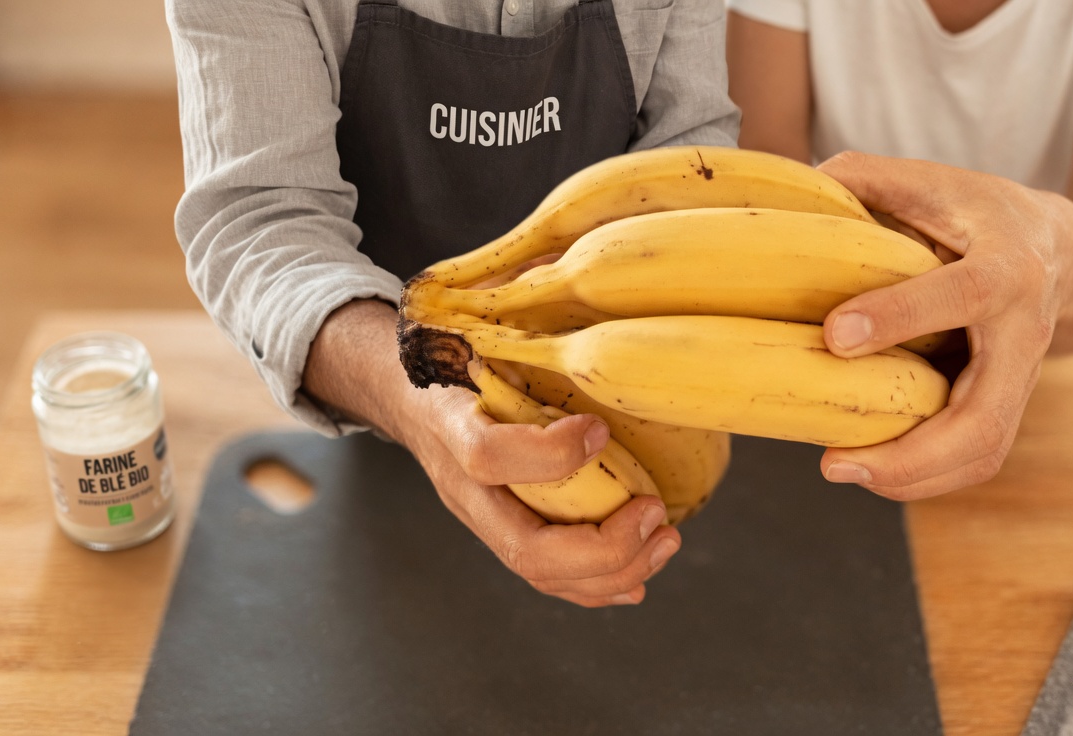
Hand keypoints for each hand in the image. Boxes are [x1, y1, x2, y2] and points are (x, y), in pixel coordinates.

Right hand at [303, 299, 679, 606]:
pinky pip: (550, 578)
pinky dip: (599, 586)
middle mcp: (463, 488)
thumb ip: (517, 298)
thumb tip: (583, 265)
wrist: (406, 396)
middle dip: (603, 546)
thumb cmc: (455, 352)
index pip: (488, 456)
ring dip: (614, 571)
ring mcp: (483, 519)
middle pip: (525, 549)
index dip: (549, 456)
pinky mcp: (503, 534)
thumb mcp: (474, 320)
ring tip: (667, 540)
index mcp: (452, 427)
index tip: (600, 430)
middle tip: (658, 513)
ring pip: (542, 574)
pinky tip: (640, 575)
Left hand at [815, 152, 1067, 499]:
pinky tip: (871, 471)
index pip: (960, 294)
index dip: (899, 315)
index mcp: (1007, 264)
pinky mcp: (1009, 408)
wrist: (1064, 254)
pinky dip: (924, 477)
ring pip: (984, 450)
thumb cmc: (980, 213)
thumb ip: (867, 178)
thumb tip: (795, 191)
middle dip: (914, 451)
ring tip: (844, 472)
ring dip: (914, 477)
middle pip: (986, 413)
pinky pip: (976, 458)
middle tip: (833, 462)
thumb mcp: (935, 180)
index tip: (835, 334)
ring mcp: (1023, 379)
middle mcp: (1025, 331)